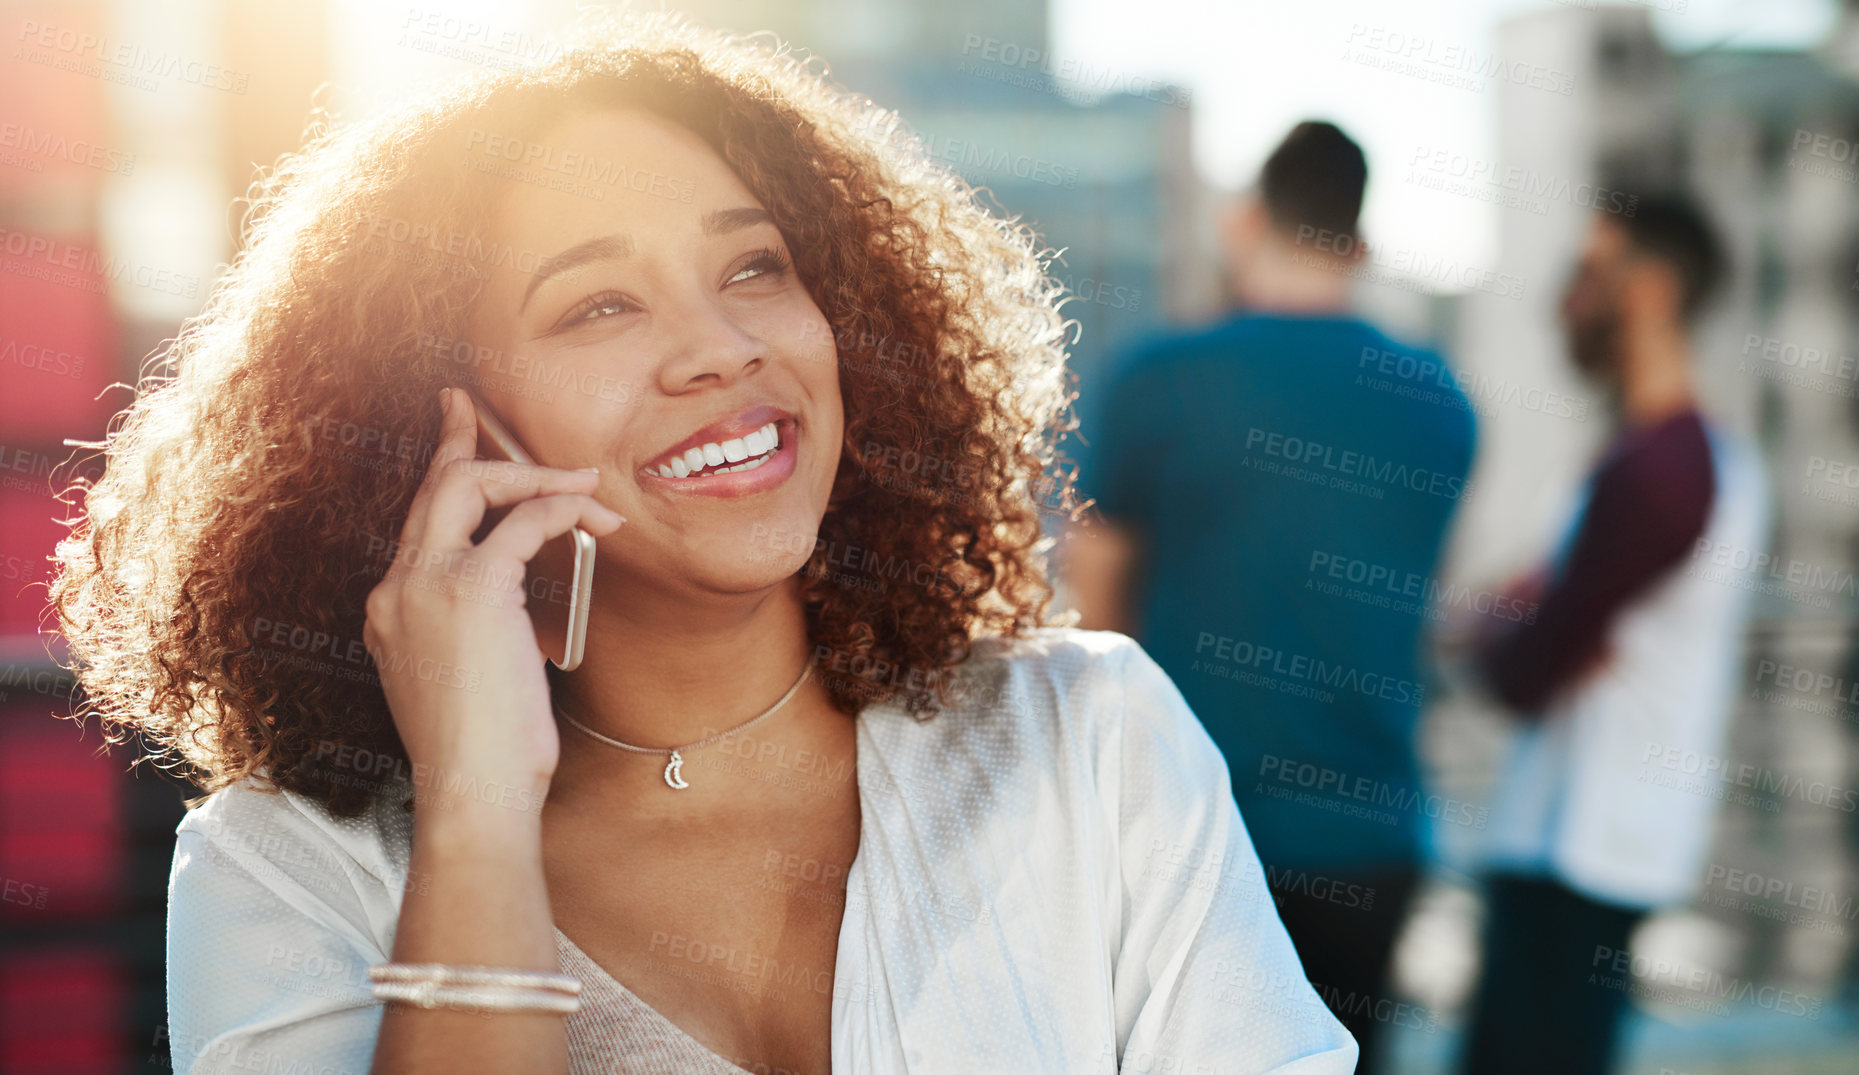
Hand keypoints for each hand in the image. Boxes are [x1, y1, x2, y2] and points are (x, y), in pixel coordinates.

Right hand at [362, 387, 623, 810]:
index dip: (442, 478)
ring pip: (472, 487)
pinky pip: (522, 520)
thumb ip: (476, 637)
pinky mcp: (472, 590)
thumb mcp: (468, 683)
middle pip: (432, 488)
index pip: (419, 524)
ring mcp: (427, 585)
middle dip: (458, 439)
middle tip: (472, 404)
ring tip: (585, 486)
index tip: (457, 443)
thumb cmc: (483, 756)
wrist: (474, 792)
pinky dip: (561, 507)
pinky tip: (592, 512)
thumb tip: (518, 621)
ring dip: (535, 476)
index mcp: (391, 608)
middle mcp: (398, 588)